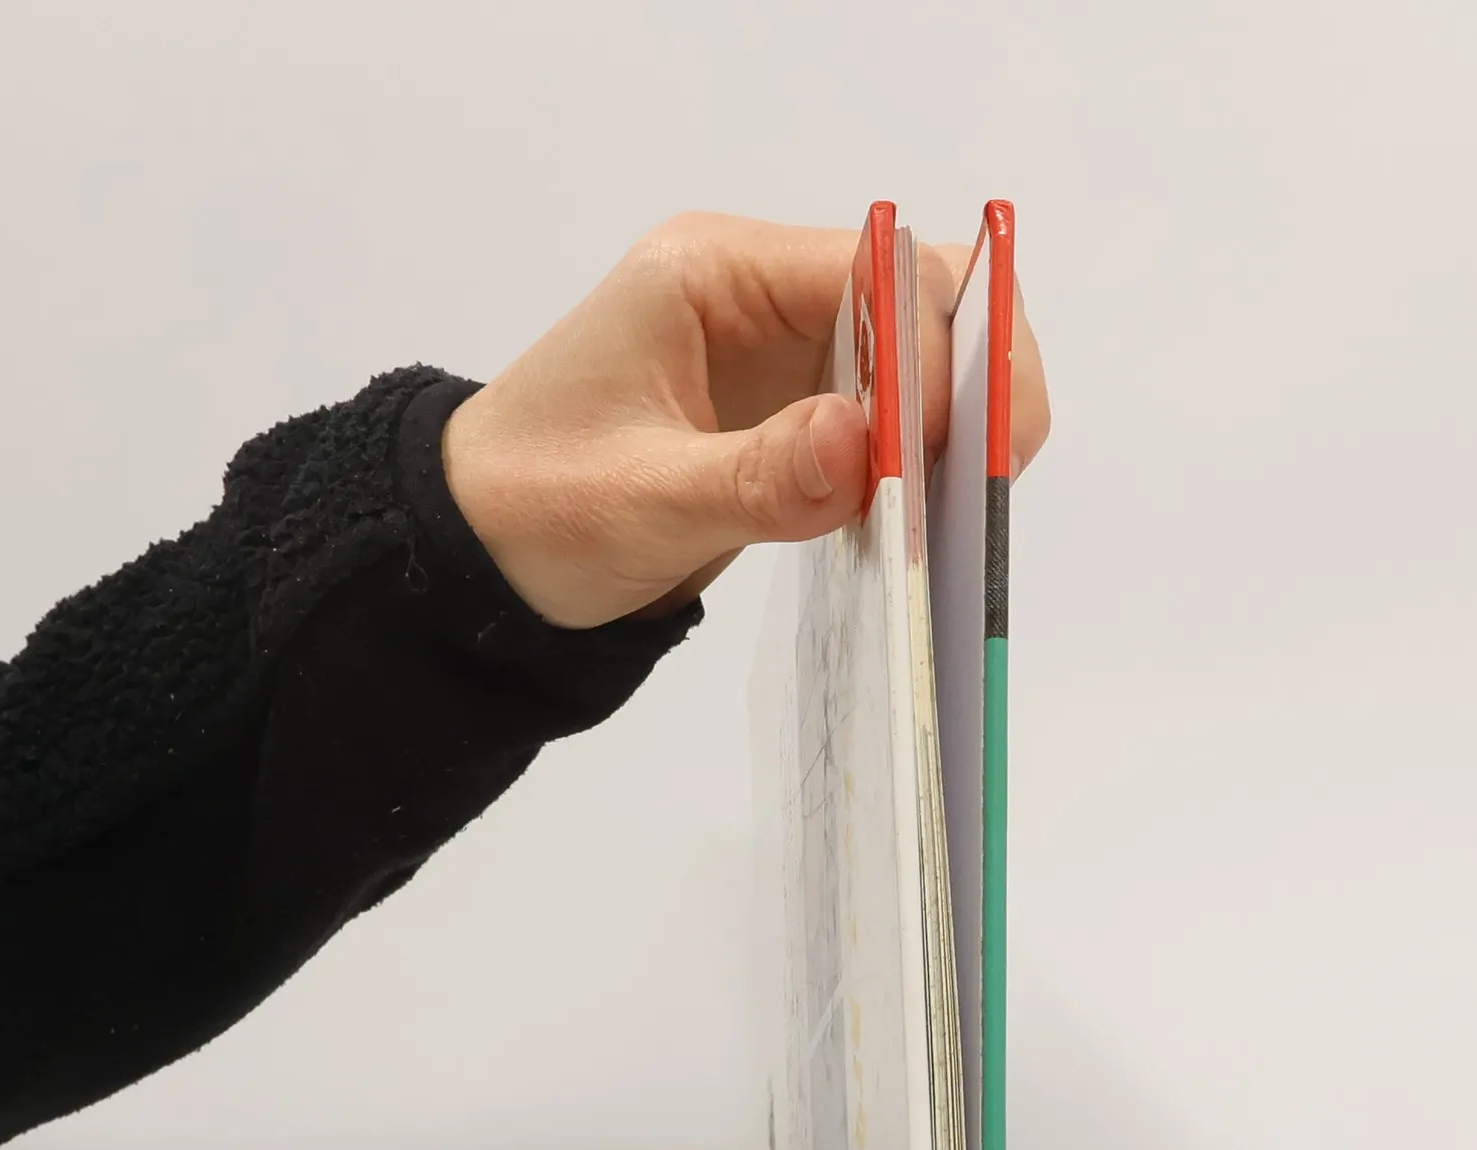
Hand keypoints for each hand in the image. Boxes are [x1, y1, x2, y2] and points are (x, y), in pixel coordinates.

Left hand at [440, 212, 1051, 629]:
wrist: (479, 555)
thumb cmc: (533, 509)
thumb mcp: (641, 501)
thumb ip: (758, 476)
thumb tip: (867, 445)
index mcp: (714, 274)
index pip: (874, 267)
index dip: (932, 343)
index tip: (944, 443)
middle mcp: (763, 295)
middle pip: (921, 296)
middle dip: (972, 373)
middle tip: (997, 469)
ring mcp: (786, 357)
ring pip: (923, 359)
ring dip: (962, 422)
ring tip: (973, 503)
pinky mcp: (797, 420)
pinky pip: (895, 423)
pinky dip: (929, 462)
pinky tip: (935, 515)